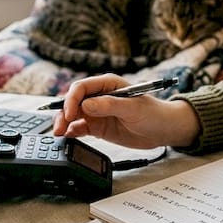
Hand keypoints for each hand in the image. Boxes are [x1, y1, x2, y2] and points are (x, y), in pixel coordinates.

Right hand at [52, 74, 199, 149]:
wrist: (163, 131)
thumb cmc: (153, 113)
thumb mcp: (133, 108)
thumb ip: (109, 105)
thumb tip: (86, 104)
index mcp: (108, 84)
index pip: (82, 87)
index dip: (72, 99)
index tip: (69, 113)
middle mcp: (99, 97)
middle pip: (73, 101)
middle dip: (63, 113)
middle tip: (59, 127)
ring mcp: (97, 112)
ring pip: (73, 115)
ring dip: (64, 123)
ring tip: (59, 134)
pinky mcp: (98, 127)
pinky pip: (79, 128)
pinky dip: (71, 132)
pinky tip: (67, 137)